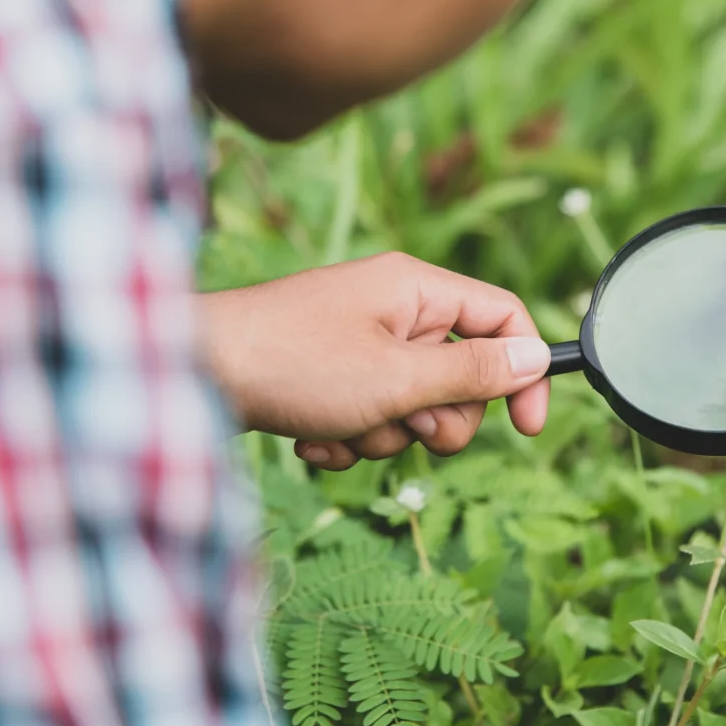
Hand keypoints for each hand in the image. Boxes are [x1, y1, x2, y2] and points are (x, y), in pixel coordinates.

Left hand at [199, 252, 550, 469]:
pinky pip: (370, 416)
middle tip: (404, 421)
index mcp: (416, 290)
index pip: (503, 317)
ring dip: (385, 432)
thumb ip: (473, 373)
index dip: (525, 371)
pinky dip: (349, 436)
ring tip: (341, 425)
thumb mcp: (398, 378)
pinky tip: (312, 435)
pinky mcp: (330, 375)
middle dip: (437, 416)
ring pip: (414, 405)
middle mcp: (392, 309)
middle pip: (461, 373)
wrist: (189, 375)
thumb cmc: (294, 364)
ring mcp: (359, 343)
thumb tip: (536, 358)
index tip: (528, 429)